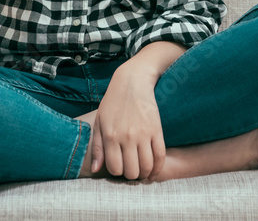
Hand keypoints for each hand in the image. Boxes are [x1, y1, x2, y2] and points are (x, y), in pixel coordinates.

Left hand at [90, 67, 165, 181]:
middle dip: (131, 175)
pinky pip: (160, 156)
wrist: (132, 82)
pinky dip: (158, 168)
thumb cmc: (113, 103)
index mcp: (110, 135)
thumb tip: (96, 169)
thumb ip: (97, 147)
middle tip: (131, 169)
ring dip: (144, 173)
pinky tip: (154, 170)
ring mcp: (143, 134)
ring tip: (142, 170)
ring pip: (146, 166)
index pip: (115, 168)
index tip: (120, 167)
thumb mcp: (99, 122)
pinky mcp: (156, 130)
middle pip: (132, 171)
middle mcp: (126, 137)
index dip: (117, 172)